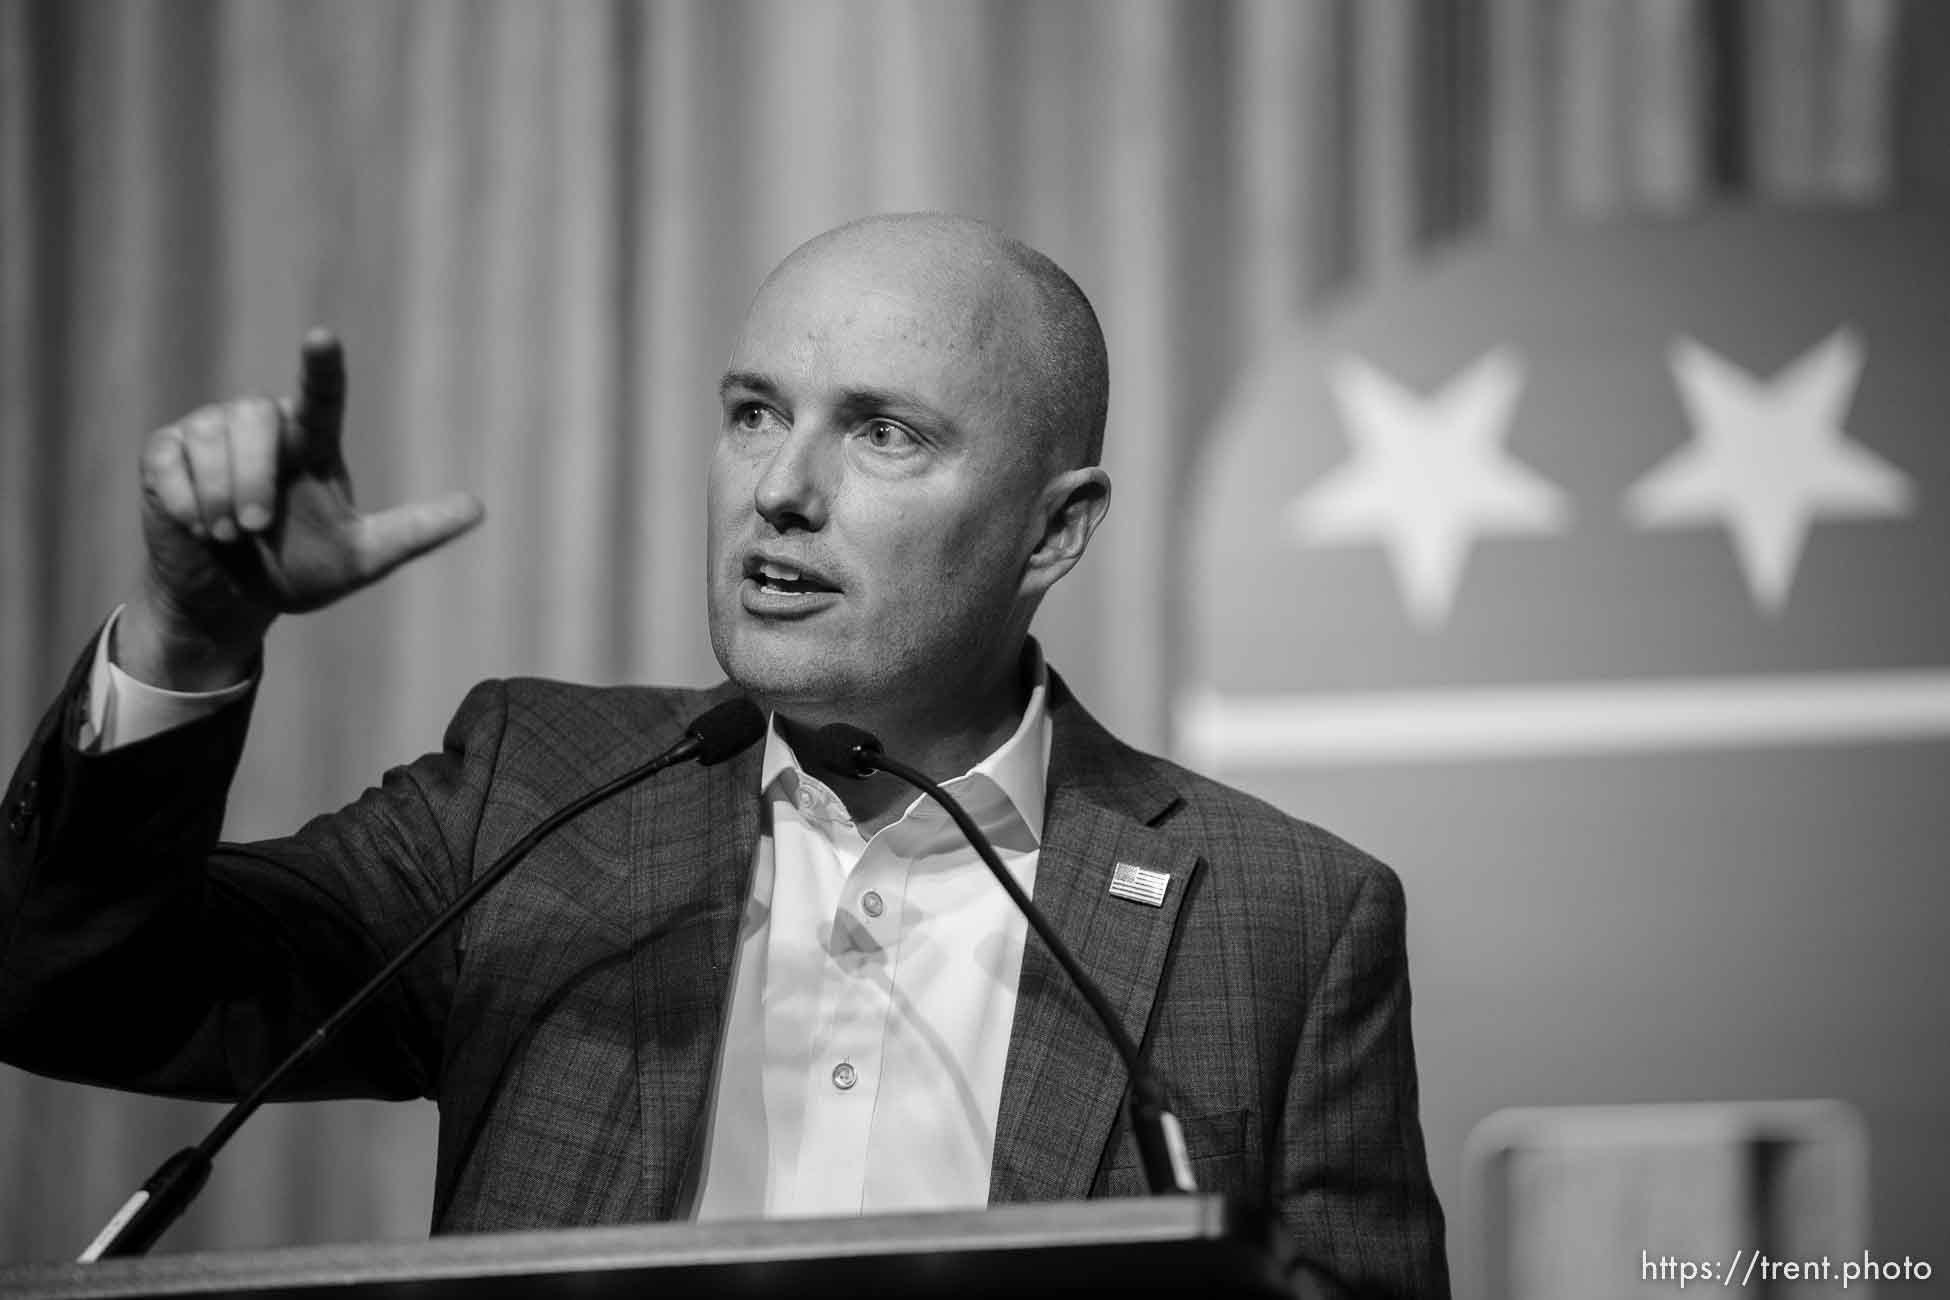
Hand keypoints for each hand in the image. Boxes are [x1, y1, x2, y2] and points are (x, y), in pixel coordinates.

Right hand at [119, 329, 483, 689]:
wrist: (230, 600)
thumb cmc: (300, 570)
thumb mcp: (363, 558)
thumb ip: (415, 531)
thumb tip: (478, 508)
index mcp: (313, 443)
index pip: (322, 395)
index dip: (321, 366)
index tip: (322, 338)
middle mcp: (262, 426)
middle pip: (255, 418)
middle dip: (252, 477)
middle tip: (252, 527)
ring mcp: (209, 433)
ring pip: (210, 437)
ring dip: (220, 497)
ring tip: (227, 532)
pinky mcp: (165, 452)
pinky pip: (169, 462)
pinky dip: (185, 501)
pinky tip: (194, 522)